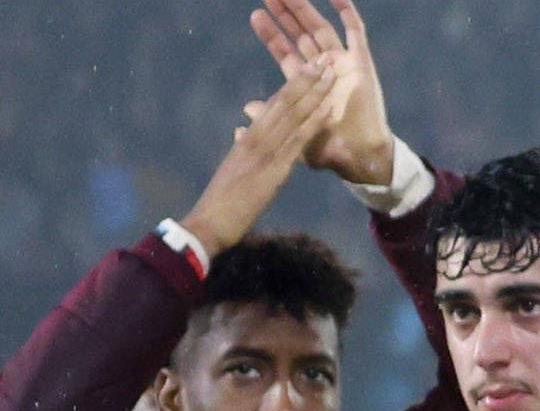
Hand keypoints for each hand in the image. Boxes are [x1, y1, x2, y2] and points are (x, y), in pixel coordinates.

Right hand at [177, 51, 346, 254]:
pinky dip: (313, 122)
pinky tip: (328, 108)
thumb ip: (243, 152)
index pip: (272, 107)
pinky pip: (297, 141)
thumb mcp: (234, 171)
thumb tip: (242, 135)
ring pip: (292, 115)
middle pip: (284, 102)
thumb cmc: (221, 204)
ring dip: (314, 92)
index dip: (292, 86)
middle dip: (305, 79)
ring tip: (331, 72)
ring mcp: (264, 152)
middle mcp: (255, 138)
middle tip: (325, 58)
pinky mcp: (272, 169)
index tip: (308, 69)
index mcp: (246, 139)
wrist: (209, 224)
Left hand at [250, 0, 396, 187]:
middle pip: (301, 34)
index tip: (256, 16)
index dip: (271, 35)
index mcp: (307, 83)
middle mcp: (324, 70)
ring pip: (321, 28)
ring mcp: (344, 64)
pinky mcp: (362, 62)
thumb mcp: (291, 131)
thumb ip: (271, 116)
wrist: (358, 154)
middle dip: (284, 15)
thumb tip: (247, 109)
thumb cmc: (327, 148)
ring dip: (304, 9)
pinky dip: (346, 11)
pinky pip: (355, 31)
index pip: (286, 52)